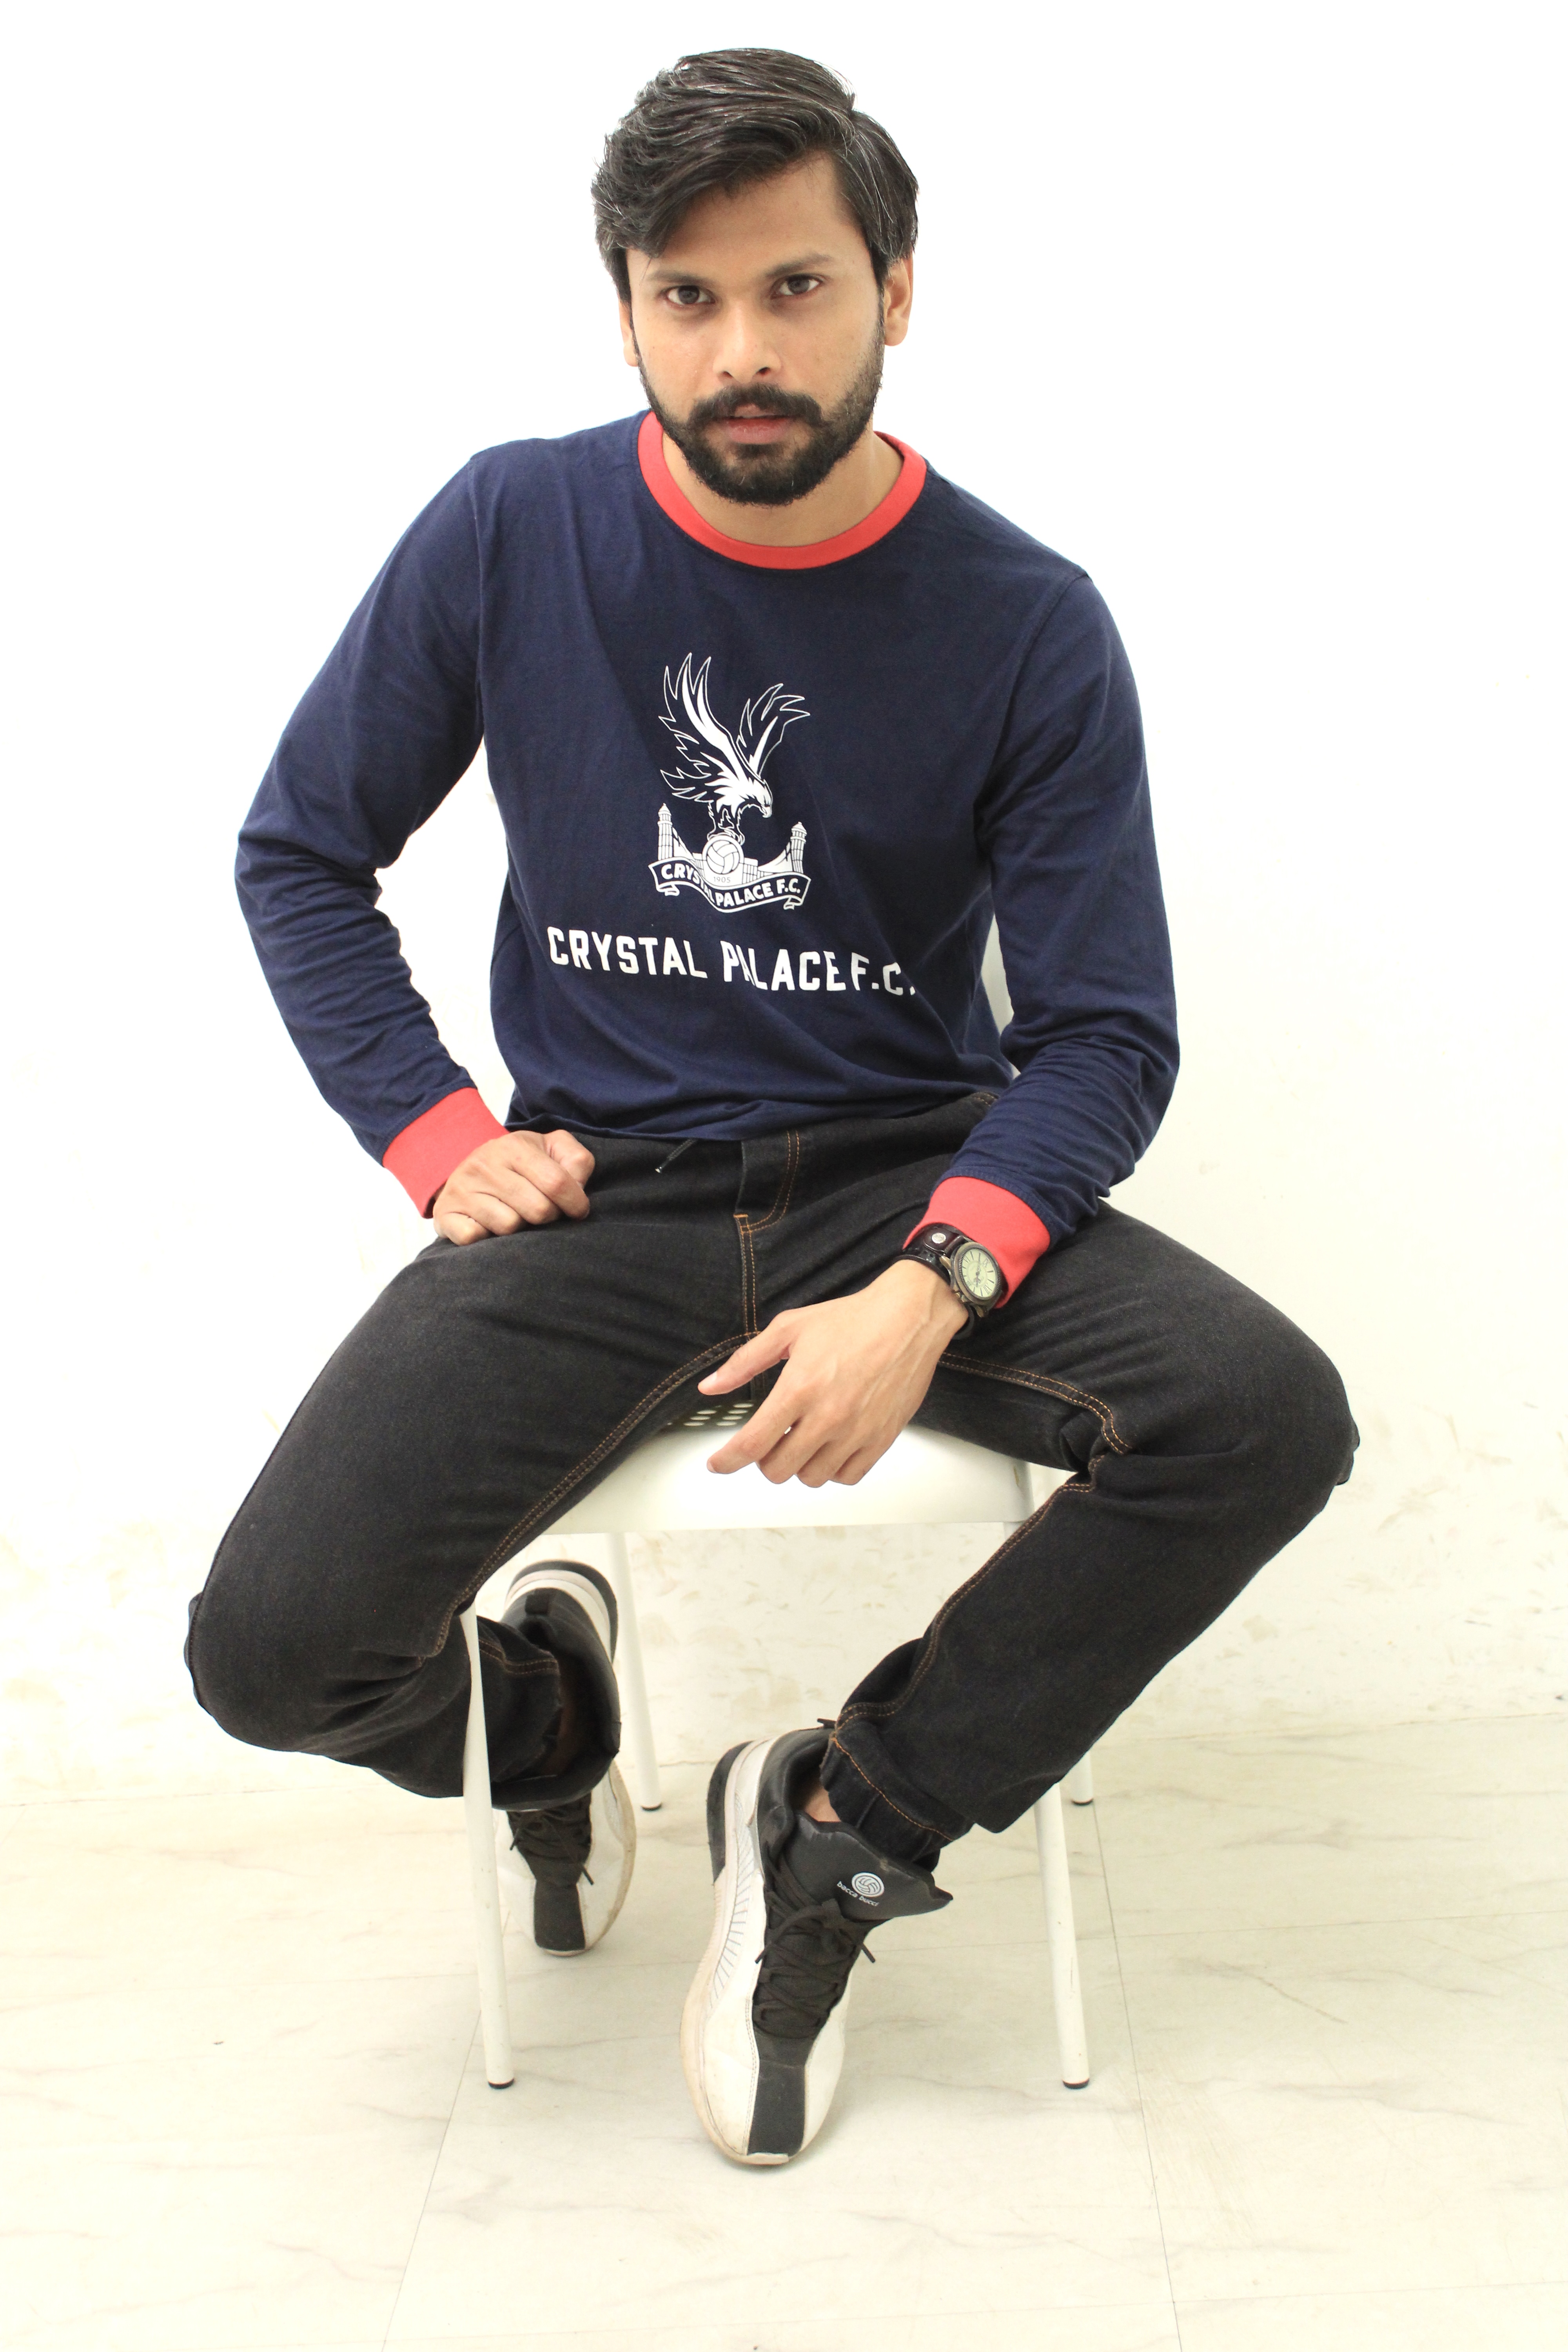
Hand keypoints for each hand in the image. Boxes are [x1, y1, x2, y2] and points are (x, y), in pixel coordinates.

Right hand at [433, 1129, 594, 1243]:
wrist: (469, 1169)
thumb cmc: (520, 1164)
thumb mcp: (552, 1149)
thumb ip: (576, 1160)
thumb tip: (577, 1188)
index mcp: (513, 1146)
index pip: (556, 1183)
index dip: (575, 1203)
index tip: (577, 1210)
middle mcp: (483, 1165)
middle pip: (537, 1210)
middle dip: (549, 1216)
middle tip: (543, 1212)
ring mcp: (462, 1189)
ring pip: (509, 1226)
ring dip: (520, 1229)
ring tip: (516, 1215)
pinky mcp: (445, 1214)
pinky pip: (474, 1238)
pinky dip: (487, 1238)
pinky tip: (490, 1226)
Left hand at [698, 1259, 968, 1487]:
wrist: (909, 1318)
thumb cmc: (853, 1320)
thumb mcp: (788, 1329)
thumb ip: (745, 1362)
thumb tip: (711, 1386)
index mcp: (799, 1388)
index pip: (752, 1443)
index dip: (727, 1460)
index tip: (718, 1464)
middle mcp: (827, 1416)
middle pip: (777, 1469)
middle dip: (764, 1459)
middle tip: (769, 1440)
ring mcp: (856, 1432)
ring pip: (811, 1478)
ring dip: (798, 1465)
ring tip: (801, 1439)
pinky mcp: (881, 1439)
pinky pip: (847, 1476)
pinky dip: (832, 1468)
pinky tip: (829, 1446)